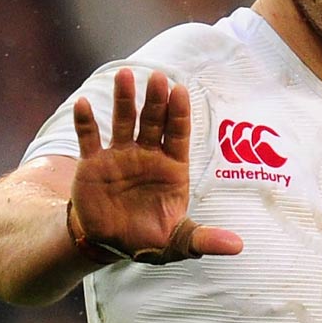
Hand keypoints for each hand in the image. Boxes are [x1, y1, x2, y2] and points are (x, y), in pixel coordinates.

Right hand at [68, 69, 241, 264]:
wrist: (111, 243)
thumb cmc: (149, 239)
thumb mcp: (179, 242)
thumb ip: (204, 239)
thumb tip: (237, 247)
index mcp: (172, 168)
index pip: (179, 134)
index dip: (179, 113)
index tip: (180, 91)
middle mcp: (147, 156)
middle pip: (153, 121)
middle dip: (156, 100)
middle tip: (157, 78)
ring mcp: (120, 156)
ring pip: (123, 121)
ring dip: (124, 99)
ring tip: (125, 75)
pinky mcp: (93, 164)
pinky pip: (89, 139)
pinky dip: (85, 123)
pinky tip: (84, 105)